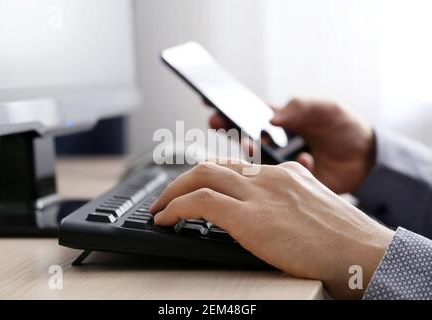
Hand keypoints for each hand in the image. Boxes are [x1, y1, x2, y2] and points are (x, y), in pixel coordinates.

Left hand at [151, 160, 394, 298]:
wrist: (363, 254)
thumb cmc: (344, 240)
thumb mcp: (314, 207)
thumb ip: (289, 200)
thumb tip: (268, 211)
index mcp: (285, 173)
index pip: (235, 165)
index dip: (208, 175)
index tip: (194, 187)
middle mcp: (269, 177)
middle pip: (212, 165)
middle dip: (183, 180)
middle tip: (168, 197)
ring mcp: (259, 194)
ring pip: (200, 176)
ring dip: (172, 192)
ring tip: (161, 208)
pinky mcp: (250, 216)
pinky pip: (200, 202)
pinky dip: (176, 207)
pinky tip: (166, 219)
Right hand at [209, 98, 375, 193]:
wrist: (369, 160)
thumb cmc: (346, 128)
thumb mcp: (326, 109)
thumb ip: (300, 108)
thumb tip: (272, 117)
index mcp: (283, 121)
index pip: (250, 112)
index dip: (229, 107)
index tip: (210, 101)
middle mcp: (276, 142)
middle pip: (244, 135)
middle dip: (228, 129)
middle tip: (216, 123)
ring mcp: (281, 164)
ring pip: (254, 160)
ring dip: (252, 152)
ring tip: (255, 144)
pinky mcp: (289, 183)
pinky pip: (277, 179)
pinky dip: (290, 167)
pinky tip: (308, 159)